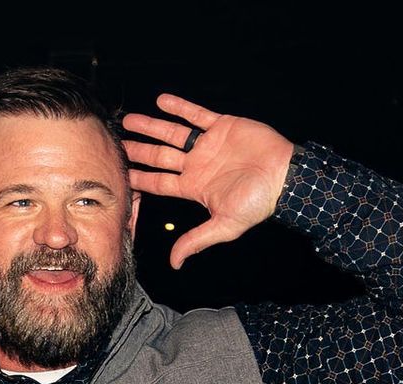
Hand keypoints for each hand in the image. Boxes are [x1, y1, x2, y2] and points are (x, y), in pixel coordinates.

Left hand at [120, 94, 295, 268]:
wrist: (286, 176)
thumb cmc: (259, 203)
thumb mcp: (224, 226)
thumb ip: (196, 240)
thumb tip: (174, 263)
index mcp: (194, 187)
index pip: (159, 182)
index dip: (139, 178)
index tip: (118, 173)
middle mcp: (197, 165)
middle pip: (159, 156)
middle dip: (138, 150)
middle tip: (116, 143)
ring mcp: (208, 145)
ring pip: (173, 133)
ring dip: (152, 126)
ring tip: (130, 119)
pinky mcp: (223, 126)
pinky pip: (197, 114)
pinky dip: (180, 107)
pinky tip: (161, 100)